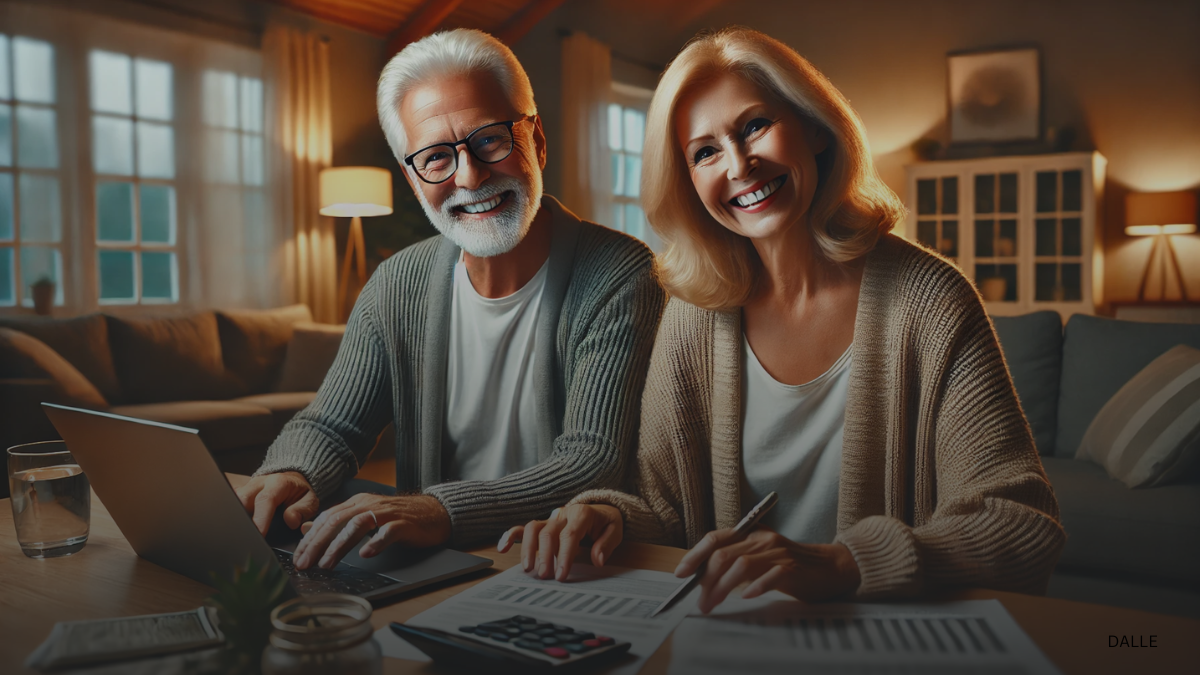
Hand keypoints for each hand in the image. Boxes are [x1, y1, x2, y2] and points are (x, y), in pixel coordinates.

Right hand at [236, 472, 318, 536]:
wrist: (292, 478)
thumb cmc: (300, 491)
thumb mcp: (310, 499)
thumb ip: (303, 509)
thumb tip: (291, 521)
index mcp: (278, 483)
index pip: (265, 500)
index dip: (260, 519)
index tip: (259, 535)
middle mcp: (259, 483)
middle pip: (242, 499)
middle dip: (241, 519)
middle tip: (245, 538)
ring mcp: (247, 487)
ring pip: (233, 501)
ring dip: (234, 517)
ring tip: (238, 535)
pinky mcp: (240, 493)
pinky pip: (230, 502)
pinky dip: (230, 515)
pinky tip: (231, 528)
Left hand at [293, 493, 450, 569]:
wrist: (433, 513)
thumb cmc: (398, 518)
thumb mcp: (364, 517)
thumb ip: (337, 522)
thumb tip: (308, 528)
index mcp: (357, 503)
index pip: (328, 518)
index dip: (310, 538)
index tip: (298, 557)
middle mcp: (369, 505)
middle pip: (338, 521)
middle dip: (319, 543)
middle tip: (306, 563)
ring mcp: (387, 514)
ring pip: (358, 525)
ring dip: (340, 545)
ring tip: (328, 563)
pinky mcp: (404, 524)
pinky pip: (388, 532)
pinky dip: (376, 542)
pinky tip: (366, 553)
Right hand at [497, 504, 622, 581]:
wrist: (600, 509)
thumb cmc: (606, 522)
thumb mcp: (615, 530)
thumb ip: (606, 544)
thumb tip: (597, 560)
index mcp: (581, 514)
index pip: (569, 535)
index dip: (564, 556)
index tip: (562, 575)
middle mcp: (563, 514)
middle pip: (549, 533)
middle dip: (545, 556)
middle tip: (545, 576)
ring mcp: (550, 518)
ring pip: (533, 529)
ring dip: (528, 549)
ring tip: (528, 569)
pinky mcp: (543, 524)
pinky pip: (524, 527)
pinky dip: (511, 536)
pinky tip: (502, 547)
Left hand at [675, 526, 860, 612]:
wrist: (830, 567)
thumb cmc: (790, 565)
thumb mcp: (759, 557)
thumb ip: (735, 561)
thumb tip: (702, 578)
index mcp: (750, 533)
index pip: (715, 538)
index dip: (695, 555)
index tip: (681, 574)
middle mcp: (761, 538)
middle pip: (723, 555)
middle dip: (706, 581)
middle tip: (701, 602)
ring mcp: (777, 552)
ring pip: (740, 566)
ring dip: (723, 588)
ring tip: (714, 604)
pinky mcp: (792, 567)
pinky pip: (769, 576)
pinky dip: (755, 587)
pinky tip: (746, 597)